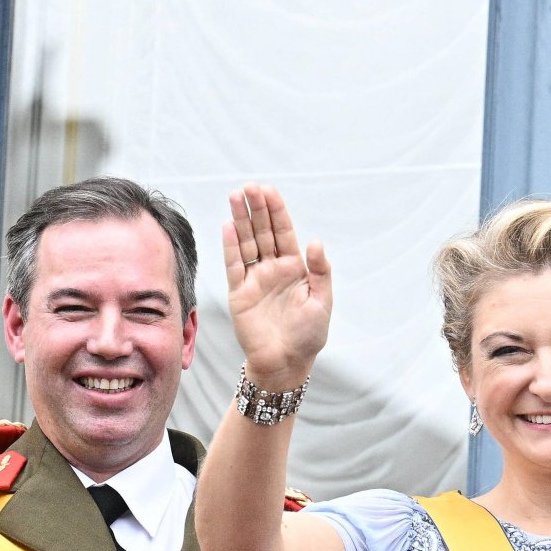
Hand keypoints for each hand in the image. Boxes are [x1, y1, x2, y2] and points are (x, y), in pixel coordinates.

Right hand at [222, 184, 331, 389]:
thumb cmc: (307, 336)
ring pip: (246, 244)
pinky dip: (231, 247)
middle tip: (249, 187)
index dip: (276, 211)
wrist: (285, 363)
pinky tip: (228, 227)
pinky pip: (234, 266)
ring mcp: (255, 280)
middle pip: (262, 232)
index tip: (269, 191)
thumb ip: (320, 271)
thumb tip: (315, 242)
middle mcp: (273, 270)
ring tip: (235, 197)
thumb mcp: (322, 301)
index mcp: (294, 269)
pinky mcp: (239, 294)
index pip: (283, 232)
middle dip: (256, 209)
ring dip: (241, 221)